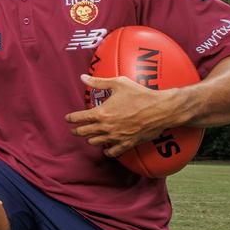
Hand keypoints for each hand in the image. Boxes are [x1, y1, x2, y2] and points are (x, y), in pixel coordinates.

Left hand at [65, 74, 180, 156]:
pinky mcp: (127, 144)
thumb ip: (98, 82)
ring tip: (90, 136)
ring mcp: (116, 137)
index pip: (78, 118)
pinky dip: (107, 150)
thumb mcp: (119, 83)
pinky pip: (111, 152)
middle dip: (77, 130)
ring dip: (90, 139)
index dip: (70, 118)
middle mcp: (106, 127)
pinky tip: (106, 148)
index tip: (68, 118)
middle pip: (83, 132)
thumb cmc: (140, 94)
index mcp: (101, 113)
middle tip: (74, 130)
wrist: (161, 109)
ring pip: (95, 142)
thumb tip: (82, 77)